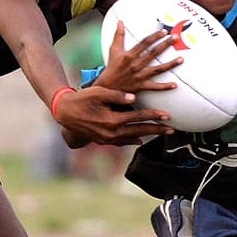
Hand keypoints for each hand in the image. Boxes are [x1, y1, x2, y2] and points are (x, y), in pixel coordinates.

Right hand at [53, 85, 171, 146]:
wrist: (64, 113)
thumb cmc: (82, 99)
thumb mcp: (98, 93)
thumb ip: (116, 95)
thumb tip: (134, 97)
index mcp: (112, 120)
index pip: (138, 118)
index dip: (153, 116)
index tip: (167, 115)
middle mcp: (111, 133)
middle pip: (139, 131)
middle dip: (156, 130)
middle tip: (172, 130)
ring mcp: (107, 139)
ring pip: (132, 138)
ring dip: (148, 136)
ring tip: (161, 134)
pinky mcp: (103, 140)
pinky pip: (122, 142)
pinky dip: (132, 141)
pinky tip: (140, 140)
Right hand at [93, 19, 182, 92]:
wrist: (107, 87)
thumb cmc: (112, 67)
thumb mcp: (113, 50)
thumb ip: (118, 35)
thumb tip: (119, 21)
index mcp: (129, 55)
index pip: (144, 43)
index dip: (154, 36)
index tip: (164, 32)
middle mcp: (135, 65)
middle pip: (153, 53)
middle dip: (165, 45)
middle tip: (176, 38)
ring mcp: (139, 76)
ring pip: (157, 69)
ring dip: (170, 64)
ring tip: (181, 59)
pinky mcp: (141, 86)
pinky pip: (155, 87)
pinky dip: (165, 87)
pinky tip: (175, 84)